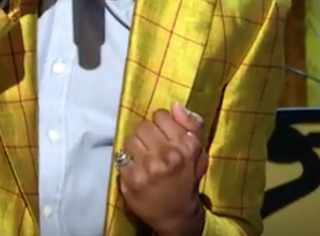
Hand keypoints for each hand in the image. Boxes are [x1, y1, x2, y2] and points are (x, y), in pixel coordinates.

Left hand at [117, 102, 207, 235]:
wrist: (177, 215)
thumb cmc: (187, 179)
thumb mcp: (198, 152)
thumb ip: (191, 124)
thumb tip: (174, 105)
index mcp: (186, 145)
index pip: (160, 115)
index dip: (160, 124)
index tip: (163, 135)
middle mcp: (168, 154)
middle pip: (143, 125)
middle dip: (146, 134)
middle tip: (151, 147)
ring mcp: (148, 167)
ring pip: (130, 139)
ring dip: (135, 147)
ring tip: (143, 157)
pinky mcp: (131, 179)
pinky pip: (120, 156)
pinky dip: (126, 161)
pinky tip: (135, 169)